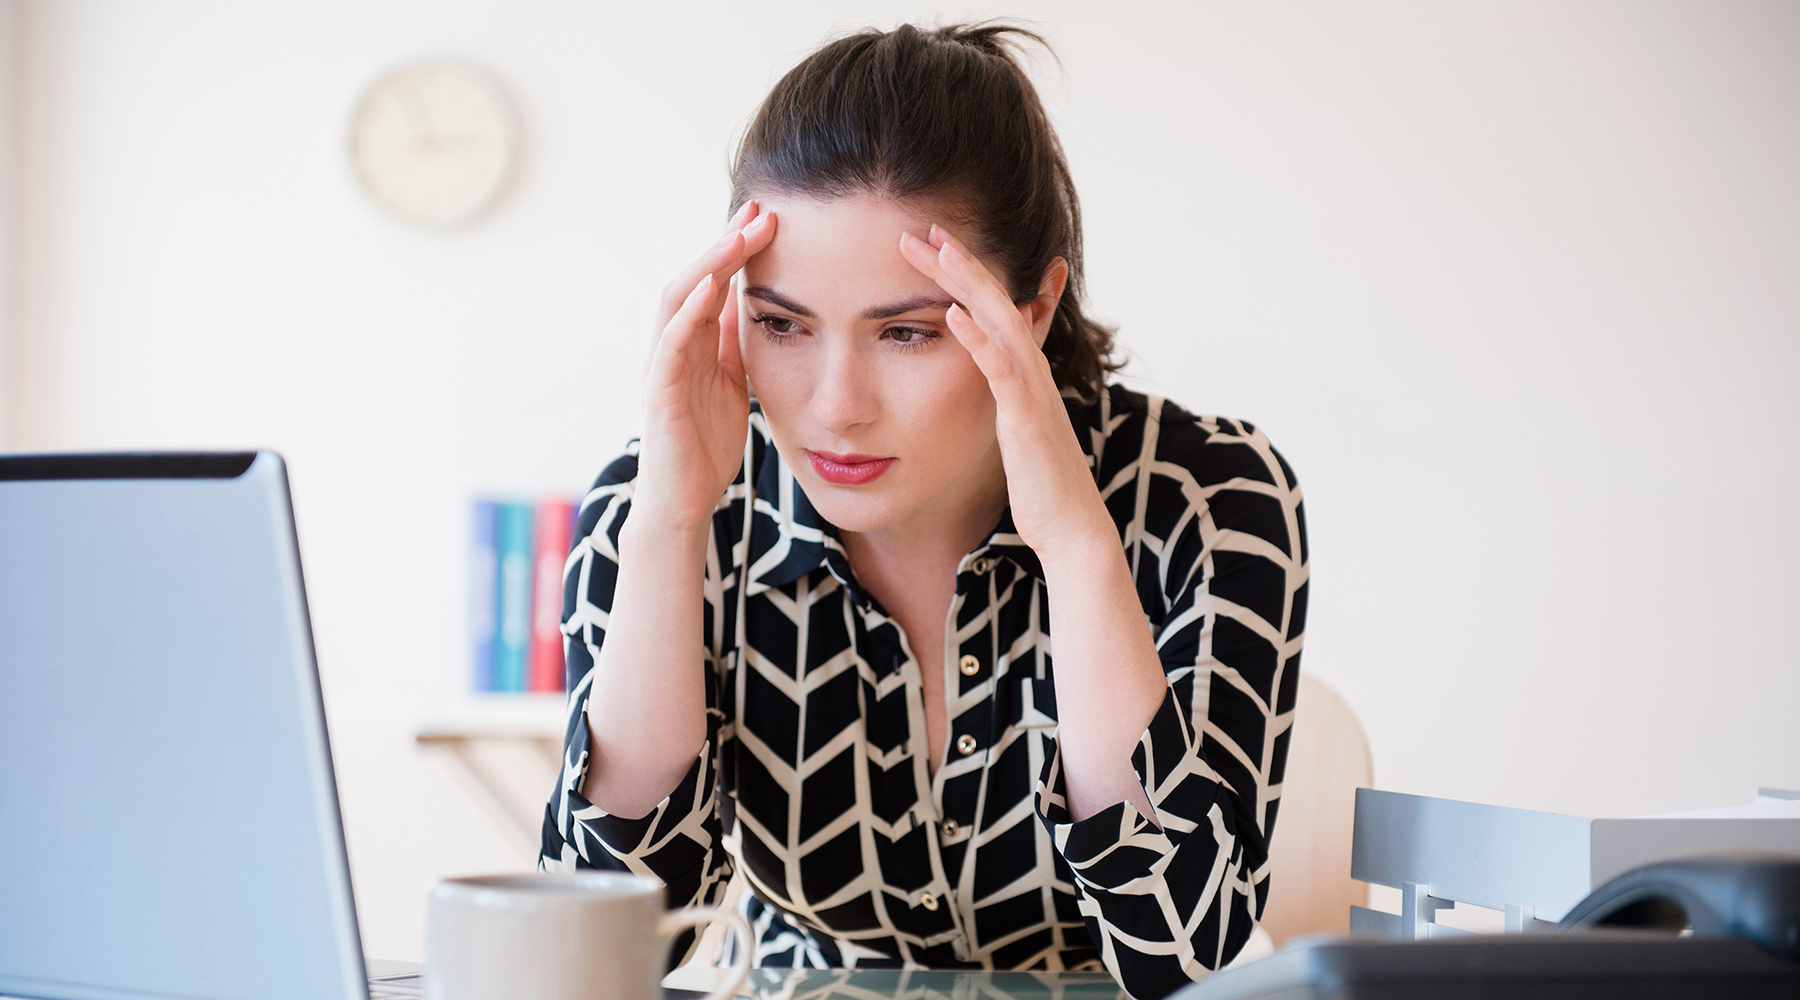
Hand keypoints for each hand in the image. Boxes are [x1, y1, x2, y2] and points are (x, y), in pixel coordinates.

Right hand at [635, 202, 777, 534]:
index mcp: (692, 343)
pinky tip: (713, 285)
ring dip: (710, 263)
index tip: (769, 218)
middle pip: (694, 278)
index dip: (736, 249)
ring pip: (678, 299)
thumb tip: (748, 301)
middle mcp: (672, 346)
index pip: (712, 282)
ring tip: (740, 235)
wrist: (685, 500)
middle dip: (726, 243)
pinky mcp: (659, 392)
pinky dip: (689, 310)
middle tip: (760, 211)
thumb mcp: (732, 383)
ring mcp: (661, 366)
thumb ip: (732, 344)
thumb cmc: (706, 445)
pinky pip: (670, 342)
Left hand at [898, 226, 1111, 559]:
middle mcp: (1031, 371)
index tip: (933, 242)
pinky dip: (977, 339)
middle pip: (995, 301)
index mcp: (1024, 372)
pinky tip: (952, 314)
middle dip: (959, 262)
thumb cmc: (1042, 484)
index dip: (964, 274)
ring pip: (1001, 321)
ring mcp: (1031, 391)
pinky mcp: (1025, 418)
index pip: (992, 308)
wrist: (1072, 527)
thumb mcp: (1017, 429)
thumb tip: (989, 381)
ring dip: (969, 283)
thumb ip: (1005, 397)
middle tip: (923, 228)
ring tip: (938, 249)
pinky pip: (1001, 370)